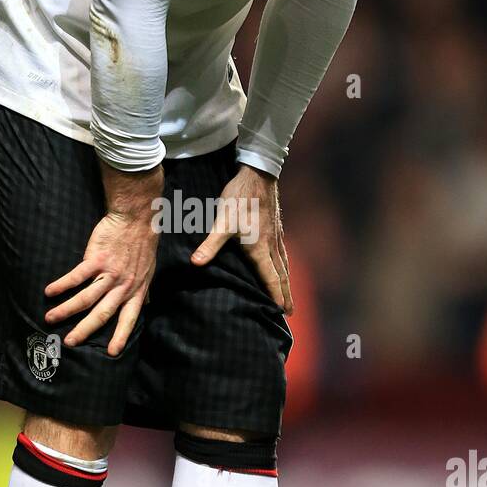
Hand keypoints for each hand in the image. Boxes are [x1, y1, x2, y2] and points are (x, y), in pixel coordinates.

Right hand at [45, 161, 162, 355]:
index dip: (121, 335)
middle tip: (69, 342)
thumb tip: (147, 304)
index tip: (112, 353)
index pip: (129, 318)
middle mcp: (123, 285)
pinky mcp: (97, 259)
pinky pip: (77, 276)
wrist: (136, 218)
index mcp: (136, 290)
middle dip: (85, 330)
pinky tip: (49, 292)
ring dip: (66, 310)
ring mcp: (110, 273)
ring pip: (86, 298)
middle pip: (102, 314)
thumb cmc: (143, 244)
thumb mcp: (149, 270)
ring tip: (50, 319)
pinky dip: (62, 285)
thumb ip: (143, 290)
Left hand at [191, 165, 293, 313]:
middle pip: (282, 275)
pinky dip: (284, 266)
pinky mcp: (276, 227)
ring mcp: (276, 236)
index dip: (276, 294)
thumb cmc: (240, 198)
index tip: (282, 311)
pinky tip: (282, 267)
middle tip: (290, 312)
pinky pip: (283, 253)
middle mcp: (272, 244)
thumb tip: (196, 263)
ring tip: (289, 295)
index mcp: (260, 248)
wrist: (258, 173)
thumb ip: (210, 244)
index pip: (271, 277)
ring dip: (287, 282)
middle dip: (285, 294)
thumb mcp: (222, 222)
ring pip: (284, 264)